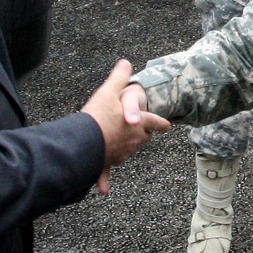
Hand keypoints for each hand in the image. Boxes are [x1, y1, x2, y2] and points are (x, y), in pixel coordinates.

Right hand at [81, 59, 169, 193]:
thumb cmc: (98, 116)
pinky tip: (104, 190)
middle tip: (142, 131)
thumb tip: (126, 62)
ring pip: (129, 151)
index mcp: (138, 122)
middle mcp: (133, 140)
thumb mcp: (109, 91)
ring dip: (127, 148)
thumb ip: (119, 78)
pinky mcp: (107, 162)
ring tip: (120, 143)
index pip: (155, 121)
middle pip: (144, 138)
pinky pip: (107, 172)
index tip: (168, 126)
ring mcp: (122, 153)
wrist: (84, 140)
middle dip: (144, 135)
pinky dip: (105, 180)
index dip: (161, 123)